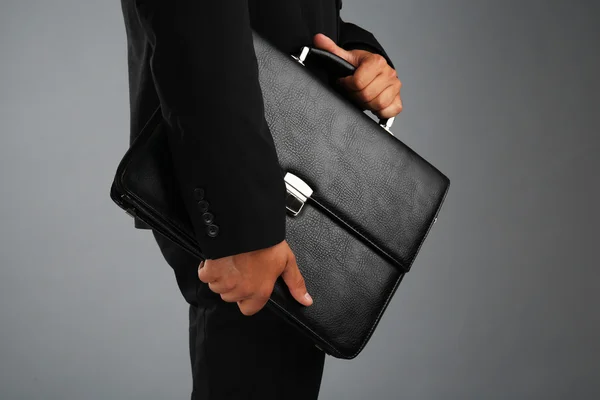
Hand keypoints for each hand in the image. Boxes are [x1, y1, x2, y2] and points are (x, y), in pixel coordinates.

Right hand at [198, 240, 312, 315]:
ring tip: (230, 262)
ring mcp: (224, 282)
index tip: (248, 287)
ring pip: (217, 288)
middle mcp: (241, 290)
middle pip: (231, 297)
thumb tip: (306, 301)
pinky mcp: (210, 271)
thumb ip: (295, 283)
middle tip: (241, 268)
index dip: (247, 300)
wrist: (246, 225)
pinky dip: (208, 268)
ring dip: (221, 277)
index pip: (248, 309)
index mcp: (260, 291)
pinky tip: (217, 259)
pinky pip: (205, 276)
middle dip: (234, 285)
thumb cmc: (267, 242)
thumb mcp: (287, 261)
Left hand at [312, 33, 402, 119]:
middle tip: (353, 91)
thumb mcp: (345, 57)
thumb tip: (318, 39)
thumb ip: (331, 49)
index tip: (344, 82)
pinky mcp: (398, 99)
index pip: (358, 82)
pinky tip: (373, 104)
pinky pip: (389, 111)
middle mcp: (389, 72)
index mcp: (377, 61)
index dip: (347, 85)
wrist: (374, 70)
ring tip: (362, 97)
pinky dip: (380, 111)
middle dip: (355, 95)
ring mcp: (395, 86)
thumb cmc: (359, 65)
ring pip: (378, 104)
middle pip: (367, 95)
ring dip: (367, 104)